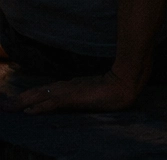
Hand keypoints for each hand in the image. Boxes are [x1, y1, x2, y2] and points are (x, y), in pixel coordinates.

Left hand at [16, 69, 139, 114]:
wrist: (127, 83)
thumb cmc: (116, 87)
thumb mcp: (97, 92)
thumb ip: (86, 93)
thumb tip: (76, 96)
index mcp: (72, 87)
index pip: (47, 91)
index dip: (31, 96)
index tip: (17, 101)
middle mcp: (68, 87)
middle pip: (40, 92)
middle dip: (21, 98)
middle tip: (4, 105)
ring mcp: (71, 91)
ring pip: (42, 96)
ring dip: (24, 101)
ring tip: (9, 106)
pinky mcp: (74, 96)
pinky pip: (53, 102)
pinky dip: (40, 106)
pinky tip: (29, 111)